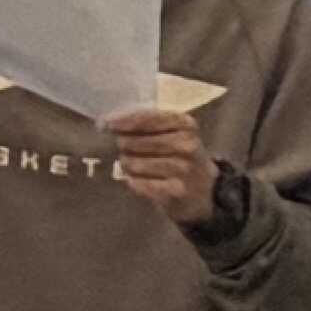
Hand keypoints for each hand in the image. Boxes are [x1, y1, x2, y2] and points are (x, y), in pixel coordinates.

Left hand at [109, 106, 219, 223]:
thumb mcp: (175, 133)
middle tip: (121, 148)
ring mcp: (183, 168)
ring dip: (126, 164)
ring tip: (128, 164)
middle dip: (123, 144)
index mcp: (185, 124)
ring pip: (136, 163)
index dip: (124, 121)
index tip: (106, 123)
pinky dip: (133, 181)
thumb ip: (149, 124)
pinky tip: (133, 179)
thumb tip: (109, 122)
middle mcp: (187, 144)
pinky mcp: (176, 190)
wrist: (204, 191)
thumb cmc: (181, 156)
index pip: (148, 118)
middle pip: (137, 141)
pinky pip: (141, 184)